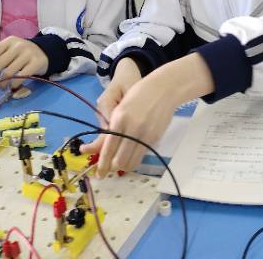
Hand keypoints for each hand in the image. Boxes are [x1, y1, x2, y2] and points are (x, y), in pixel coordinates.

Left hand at [0, 37, 47, 89]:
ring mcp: (28, 54)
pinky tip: (13, 87)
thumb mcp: (9, 51)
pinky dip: (14, 85)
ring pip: (8, 73)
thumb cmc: (23, 53)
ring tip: (3, 87)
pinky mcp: (36, 63)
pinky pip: (20, 77)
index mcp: (8, 41)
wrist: (46, 52)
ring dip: (3, 84)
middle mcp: (18, 45)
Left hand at [85, 53, 213, 175]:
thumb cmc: (139, 95)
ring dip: (124, 167)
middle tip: (109, 169)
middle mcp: (131, 129)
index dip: (103, 164)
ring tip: (120, 164)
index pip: (108, 148)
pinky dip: (134, 160)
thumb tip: (106, 148)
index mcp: (119, 119)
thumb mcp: (121, 107)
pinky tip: (131, 157)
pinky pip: (141, 156)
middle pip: (119, 160)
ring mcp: (144, 135)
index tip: (99, 173)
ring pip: (131, 162)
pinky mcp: (154, 138)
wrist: (163, 89)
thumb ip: (113, 126)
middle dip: (112, 168)